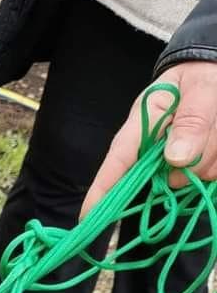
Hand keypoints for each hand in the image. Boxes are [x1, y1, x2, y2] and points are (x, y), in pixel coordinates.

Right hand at [84, 60, 216, 213]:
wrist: (214, 75)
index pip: (118, 160)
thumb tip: (175, 159)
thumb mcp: (200, 90)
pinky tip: (215, 138)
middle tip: (210, 124)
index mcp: (142, 125)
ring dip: (209, 156)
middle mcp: (153, 151)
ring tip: (213, 124)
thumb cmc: (201, 77)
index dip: (102, 190)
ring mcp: (173, 164)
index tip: (88, 217)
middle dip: (190, 160)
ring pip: (189, 177)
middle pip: (163, 176)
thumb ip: (191, 122)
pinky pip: (208, 176)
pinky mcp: (193, 171)